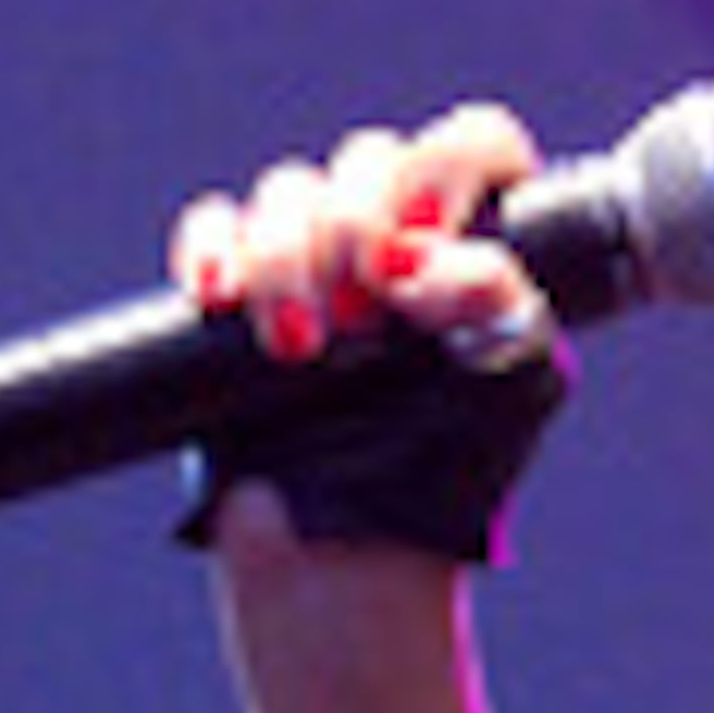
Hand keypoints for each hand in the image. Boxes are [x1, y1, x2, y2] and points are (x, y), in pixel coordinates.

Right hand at [168, 108, 568, 564]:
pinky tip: (216, 294)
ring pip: (290, 191)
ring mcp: (318, 264)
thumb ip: (494, 307)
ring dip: (287, 255)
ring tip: (295, 346)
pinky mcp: (241, 295)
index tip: (421, 250)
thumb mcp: (501, 395)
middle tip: (359, 323)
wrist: (340, 567)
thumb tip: (431, 256)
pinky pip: (216, 229)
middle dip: (356, 229)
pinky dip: (212, 248)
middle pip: (370, 160)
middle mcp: (401, 241)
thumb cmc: (439, 487)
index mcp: (482, 247)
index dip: (447, 169)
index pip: (475, 145)